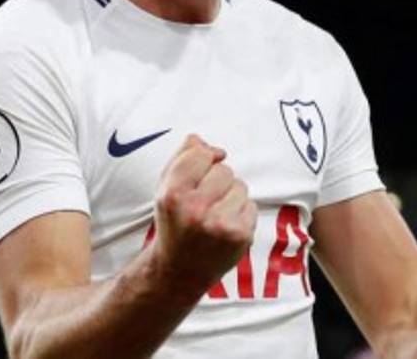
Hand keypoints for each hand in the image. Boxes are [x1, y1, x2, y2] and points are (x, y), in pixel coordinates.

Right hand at [151, 134, 256, 293]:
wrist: (179, 270)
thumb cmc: (174, 222)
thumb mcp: (165, 187)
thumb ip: (182, 157)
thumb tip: (210, 146)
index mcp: (172, 194)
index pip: (200, 153)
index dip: (202, 161)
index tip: (196, 176)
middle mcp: (195, 210)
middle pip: (224, 169)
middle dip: (216, 181)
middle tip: (204, 202)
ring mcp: (220, 224)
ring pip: (240, 186)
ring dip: (230, 196)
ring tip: (214, 215)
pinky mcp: (240, 235)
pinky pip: (251, 205)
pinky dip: (241, 213)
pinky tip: (225, 227)